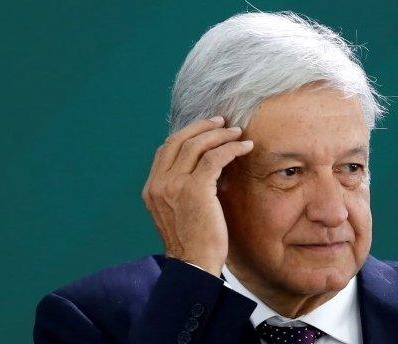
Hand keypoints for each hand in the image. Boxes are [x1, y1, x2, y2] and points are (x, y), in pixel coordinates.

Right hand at [141, 116, 252, 275]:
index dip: (187, 134)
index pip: (166, 149)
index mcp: (152, 188)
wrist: (194, 265)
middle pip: (179, 140)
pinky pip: (214, 158)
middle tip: (223, 122)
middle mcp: (159, 183)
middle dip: (203, 127)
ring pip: (197, 145)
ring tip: (237, 133)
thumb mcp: (178, 212)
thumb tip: (202, 168)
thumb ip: (180, 189)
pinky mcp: (195, 189)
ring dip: (220, 135)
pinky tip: (245, 147)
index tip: (206, 128)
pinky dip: (231, 148)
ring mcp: (174, 185)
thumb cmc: (193, 242)